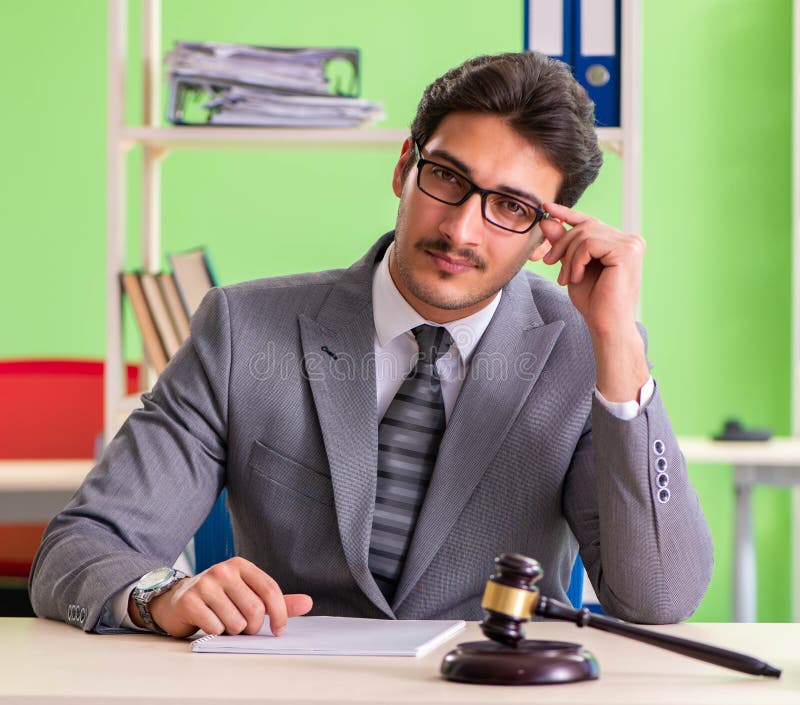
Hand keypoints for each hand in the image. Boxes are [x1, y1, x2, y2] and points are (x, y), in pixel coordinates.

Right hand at [130, 557, 312, 637]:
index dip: (280, 614)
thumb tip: (308, 603)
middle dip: (253, 627)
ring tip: (224, 622)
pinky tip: (209, 623)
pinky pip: (215, 627)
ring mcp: (205, 583)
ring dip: (233, 631)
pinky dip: (216, 633)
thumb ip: (277, 600)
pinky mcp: (190, 600)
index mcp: (241, 565)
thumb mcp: (248, 594)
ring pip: (236, 622)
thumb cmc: (218, 599)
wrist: (175, 600)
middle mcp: (223, 570)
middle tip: (243, 627)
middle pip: (255, 610)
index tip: (279, 630)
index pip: (270, 590)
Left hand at [540, 202, 643, 337]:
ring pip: (585, 234)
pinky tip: (577, 277)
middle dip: (561, 244)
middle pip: (584, 226)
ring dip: (568, 257)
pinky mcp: (627, 251)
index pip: (590, 221)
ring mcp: (631, 244)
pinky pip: (589, 244)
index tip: (546, 208)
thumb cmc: (594, 302)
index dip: (567, 213)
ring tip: (566, 278)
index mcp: (619, 242)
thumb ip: (563, 244)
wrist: (606, 326)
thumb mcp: (572, 267)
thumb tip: (547, 220)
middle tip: (548, 263)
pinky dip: (576, 261)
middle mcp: (629, 240)